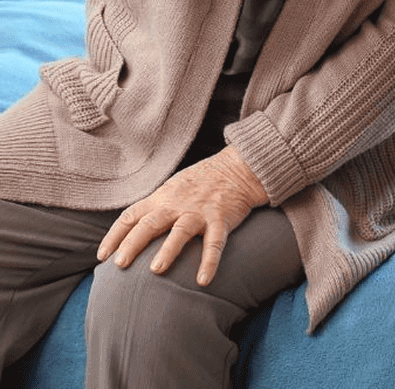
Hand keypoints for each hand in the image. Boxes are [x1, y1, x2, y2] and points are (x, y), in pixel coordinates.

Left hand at [97, 145, 267, 286]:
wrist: (237, 168)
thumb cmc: (201, 182)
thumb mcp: (172, 188)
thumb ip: (154, 207)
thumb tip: (130, 231)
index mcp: (162, 197)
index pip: (131, 216)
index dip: (114, 236)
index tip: (102, 257)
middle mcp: (177, 204)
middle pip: (150, 223)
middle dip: (133, 244)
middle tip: (119, 264)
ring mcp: (199, 211)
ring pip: (180, 231)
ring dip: (168, 250)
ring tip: (156, 270)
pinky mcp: (221, 219)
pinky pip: (215, 242)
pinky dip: (210, 261)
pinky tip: (204, 280)